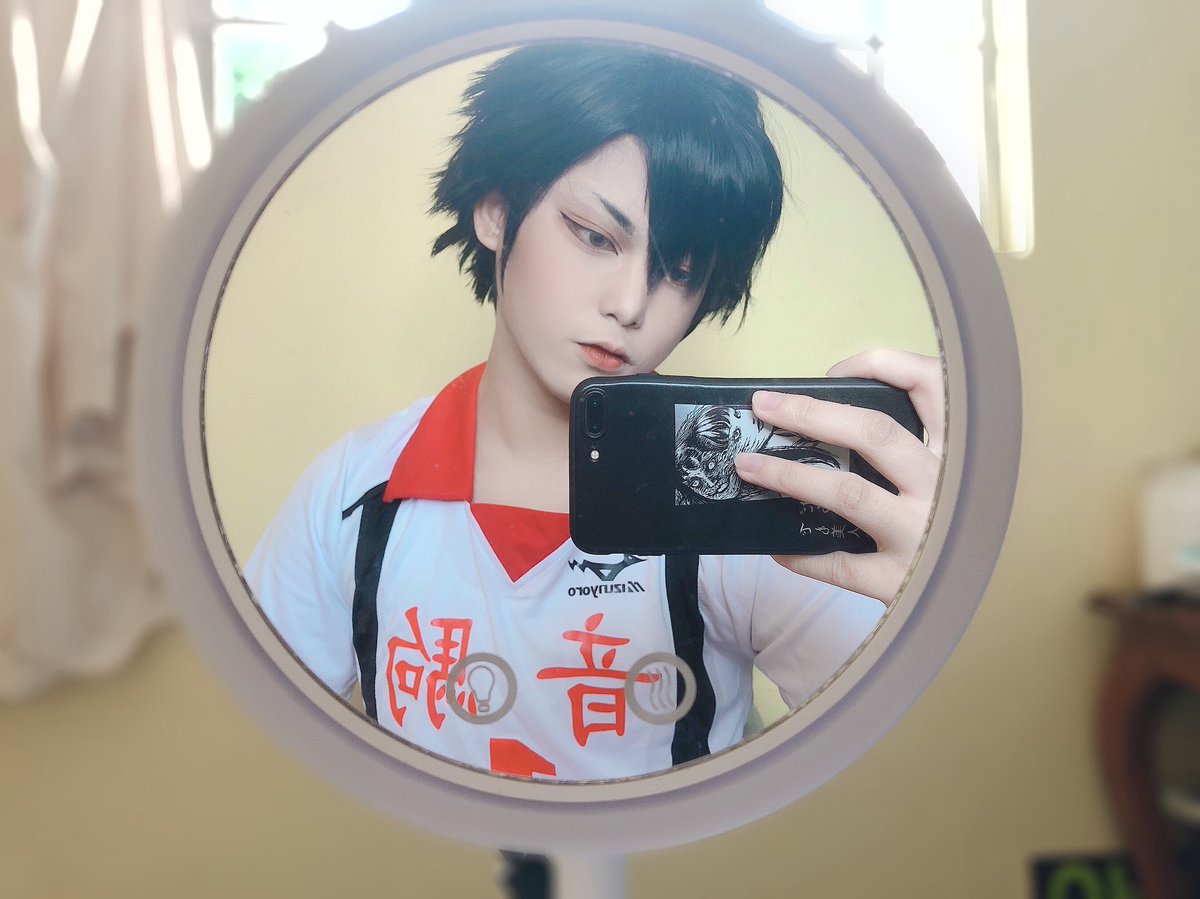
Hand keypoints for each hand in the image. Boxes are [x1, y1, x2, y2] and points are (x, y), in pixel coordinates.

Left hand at [733, 349, 942, 602]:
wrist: (999, 604)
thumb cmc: (961, 531)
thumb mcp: (958, 480)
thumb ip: (917, 450)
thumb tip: (831, 424)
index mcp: (961, 454)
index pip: (931, 385)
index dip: (880, 366)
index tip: (833, 372)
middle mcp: (946, 489)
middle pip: (875, 433)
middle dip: (810, 414)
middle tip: (764, 406)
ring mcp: (924, 536)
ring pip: (848, 492)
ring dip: (790, 474)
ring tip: (748, 466)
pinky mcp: (902, 583)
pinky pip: (840, 565)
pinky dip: (803, 554)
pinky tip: (776, 547)